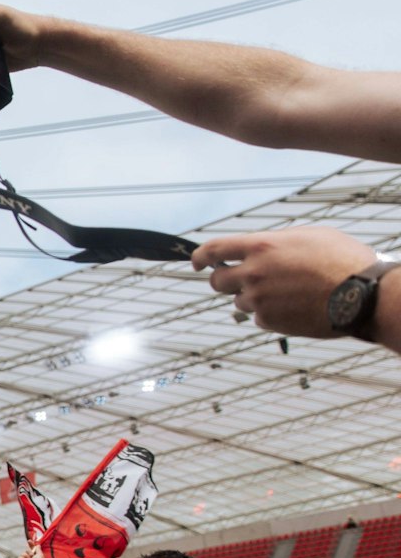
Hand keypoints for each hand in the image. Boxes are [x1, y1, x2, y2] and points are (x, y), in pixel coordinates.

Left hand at [192, 227, 379, 338]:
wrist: (361, 295)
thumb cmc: (343, 260)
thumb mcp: (309, 236)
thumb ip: (275, 242)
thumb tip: (257, 248)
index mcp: (261, 246)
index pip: (214, 249)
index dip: (200, 256)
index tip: (196, 262)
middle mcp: (252, 273)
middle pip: (216, 281)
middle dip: (223, 280)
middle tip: (239, 280)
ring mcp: (257, 299)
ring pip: (239, 301)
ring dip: (253, 297)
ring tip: (287, 292)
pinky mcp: (267, 321)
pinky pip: (258, 317)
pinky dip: (270, 313)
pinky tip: (294, 306)